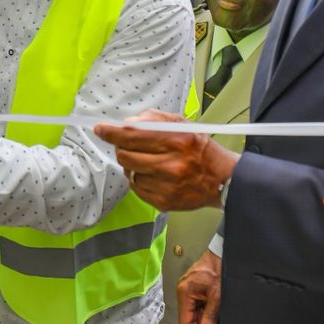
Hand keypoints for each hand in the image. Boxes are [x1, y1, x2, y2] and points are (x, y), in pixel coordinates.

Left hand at [95, 109, 238, 210]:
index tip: (100, 129)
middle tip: (128, 146)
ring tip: (150, 163)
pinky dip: (140, 181)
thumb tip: (125, 123)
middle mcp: (171, 164)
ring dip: (133, 166)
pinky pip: (137, 189)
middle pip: (125, 155)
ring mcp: (167, 186)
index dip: (112, 132)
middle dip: (121, 149)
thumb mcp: (182, 125)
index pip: (133, 135)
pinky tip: (154, 177)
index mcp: (176, 140)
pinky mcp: (164, 202)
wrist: (223, 181)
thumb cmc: (199, 149)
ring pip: (129, 173)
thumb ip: (153, 120)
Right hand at [177, 250, 221, 323]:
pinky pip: (199, 308)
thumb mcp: (217, 295)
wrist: (223, 253)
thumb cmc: (219, 268)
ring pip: (194, 314)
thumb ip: (211, 315)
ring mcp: (191, 291)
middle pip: (188, 319)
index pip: (185, 320)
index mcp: (185, 292)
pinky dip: (204, 318)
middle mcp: (185, 292)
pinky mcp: (198, 291)